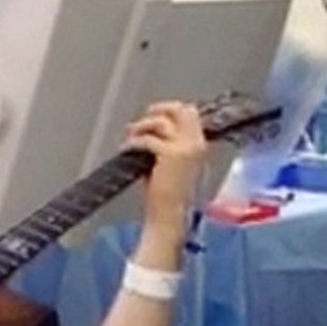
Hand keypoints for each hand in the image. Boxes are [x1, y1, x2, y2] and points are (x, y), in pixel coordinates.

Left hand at [124, 102, 206, 236]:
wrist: (169, 216)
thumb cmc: (169, 195)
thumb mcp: (177, 164)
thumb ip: (172, 143)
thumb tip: (154, 126)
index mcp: (200, 145)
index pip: (191, 113)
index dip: (170, 110)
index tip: (154, 115)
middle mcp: (196, 143)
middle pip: (179, 109)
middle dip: (159, 109)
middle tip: (142, 119)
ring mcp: (184, 148)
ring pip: (161, 121)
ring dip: (141, 125)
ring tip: (130, 135)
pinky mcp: (169, 154)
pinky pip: (147, 138)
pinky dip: (133, 141)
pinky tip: (125, 149)